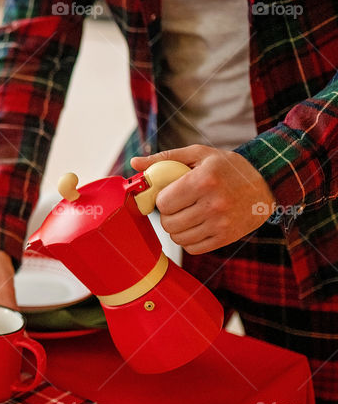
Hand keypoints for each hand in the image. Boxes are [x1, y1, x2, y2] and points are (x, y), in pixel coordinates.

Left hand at [130, 144, 274, 253]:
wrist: (267, 183)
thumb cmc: (227, 167)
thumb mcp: (199, 155)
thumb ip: (165, 159)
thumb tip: (134, 163)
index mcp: (204, 180)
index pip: (164, 202)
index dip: (162, 199)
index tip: (170, 193)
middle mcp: (214, 204)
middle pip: (169, 223)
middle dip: (168, 214)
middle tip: (178, 205)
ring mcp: (222, 224)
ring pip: (178, 238)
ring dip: (177, 228)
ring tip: (187, 215)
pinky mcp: (226, 238)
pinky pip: (192, 248)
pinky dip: (189, 240)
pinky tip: (197, 226)